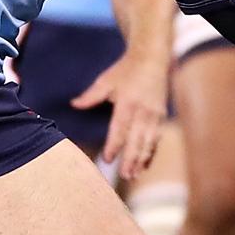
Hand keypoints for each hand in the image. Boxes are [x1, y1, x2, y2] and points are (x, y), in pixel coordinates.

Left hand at [71, 49, 169, 180]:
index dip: (114, 145)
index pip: (120, 129)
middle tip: (124, 176)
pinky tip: (145, 165)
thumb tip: (73, 104)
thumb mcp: (106, 80)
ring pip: (150, 141)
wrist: (153, 58)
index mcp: (128, 102)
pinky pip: (156, 138)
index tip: (107, 159)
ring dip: (143, 159)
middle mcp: (144, 110)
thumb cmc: (126, 70)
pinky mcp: (161, 116)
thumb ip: (90, 96)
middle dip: (131, 159)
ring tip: (134, 175)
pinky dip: (151, 152)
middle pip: (137, 139)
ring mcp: (155, 114)